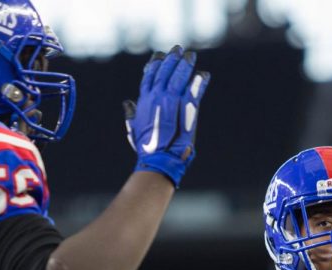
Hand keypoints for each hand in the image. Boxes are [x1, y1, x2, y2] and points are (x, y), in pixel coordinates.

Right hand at [124, 46, 209, 187]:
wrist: (159, 157)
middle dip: (172, 59)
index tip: (160, 55)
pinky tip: (204, 75)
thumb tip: (127, 103)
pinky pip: (194, 90)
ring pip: (179, 76)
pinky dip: (199, 82)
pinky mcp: (186, 108)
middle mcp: (156, 96)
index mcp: (144, 100)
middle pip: (165, 71)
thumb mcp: (135, 128)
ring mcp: (171, 100)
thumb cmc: (146, 148)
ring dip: (185, 65)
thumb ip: (131, 114)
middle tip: (178, 50)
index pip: (149, 76)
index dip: (155, 64)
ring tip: (191, 57)